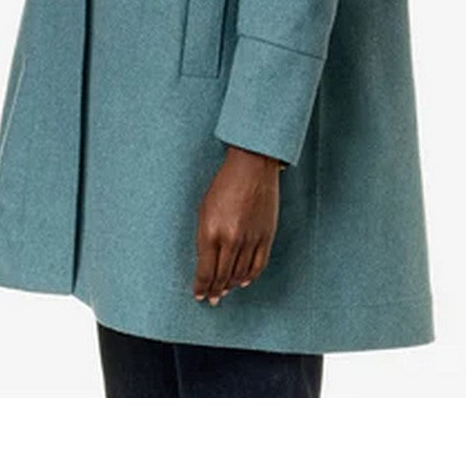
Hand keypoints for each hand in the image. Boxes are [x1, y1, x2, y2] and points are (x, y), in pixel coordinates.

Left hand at [193, 145, 281, 304]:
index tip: (199, 295)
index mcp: (211, 232)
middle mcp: (231, 239)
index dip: (201, 287)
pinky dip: (250, 277)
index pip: (205, 271)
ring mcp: (250, 239)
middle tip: (212, 299)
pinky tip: (244, 282)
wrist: (252, 167)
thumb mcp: (204, 209)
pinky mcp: (266, 236)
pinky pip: (258, 265)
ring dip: (231, 286)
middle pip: (222, 276)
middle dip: (215, 290)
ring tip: (225, 291)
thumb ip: (204, 237)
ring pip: (240, 274)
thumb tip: (206, 262)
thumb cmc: (224, 184)